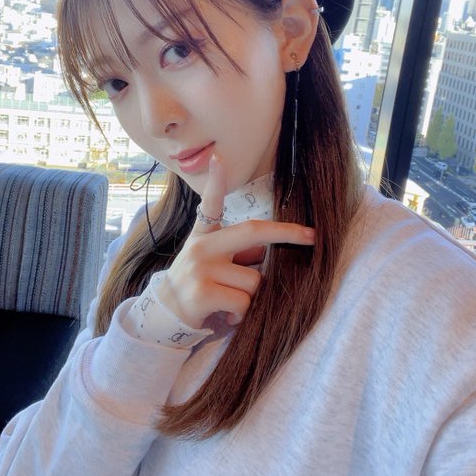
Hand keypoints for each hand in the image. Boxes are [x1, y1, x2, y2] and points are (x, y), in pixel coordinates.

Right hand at [156, 154, 314, 327]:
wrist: (164, 317)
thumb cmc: (197, 287)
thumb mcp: (213, 264)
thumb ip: (238, 253)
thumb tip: (271, 250)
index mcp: (204, 236)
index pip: (210, 204)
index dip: (216, 181)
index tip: (220, 158)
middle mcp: (202, 246)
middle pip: (253, 232)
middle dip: (287, 233)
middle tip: (311, 236)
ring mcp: (201, 268)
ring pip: (255, 280)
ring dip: (252, 297)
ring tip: (231, 303)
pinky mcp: (202, 292)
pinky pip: (245, 302)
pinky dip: (242, 314)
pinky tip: (226, 315)